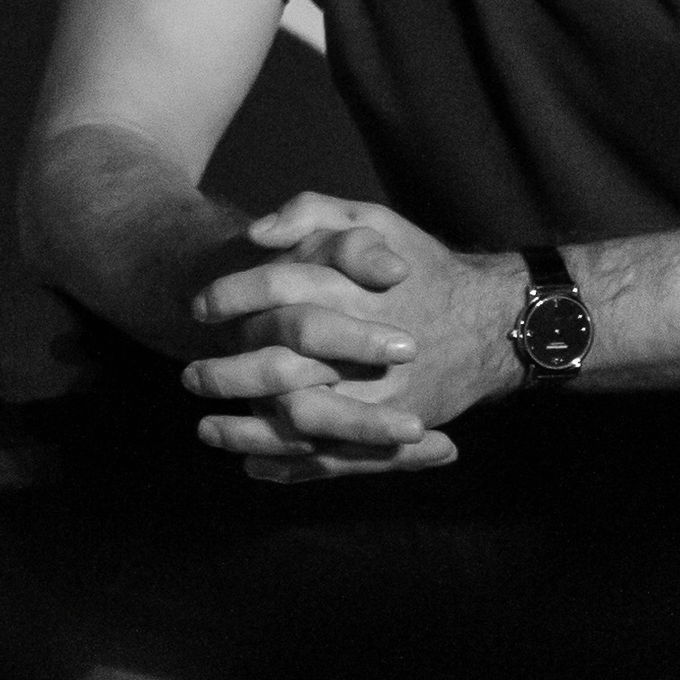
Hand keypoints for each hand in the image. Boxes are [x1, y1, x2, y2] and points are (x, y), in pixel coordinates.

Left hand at [183, 193, 523, 482]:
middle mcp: (364, 348)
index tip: (199, 307)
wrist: (489, 324)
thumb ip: (313, 213)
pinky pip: (331, 460)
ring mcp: (378, 397)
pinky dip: (288, 465)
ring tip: (206, 429)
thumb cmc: (421, 267)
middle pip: (279, 368)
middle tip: (190, 376)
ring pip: (298, 423)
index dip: (232, 296)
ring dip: (245, 430)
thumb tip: (257, 233)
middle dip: (227, 374)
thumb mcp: (374, 220)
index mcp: (355, 290)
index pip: (279, 289)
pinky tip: (252, 462)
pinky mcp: (390, 433)